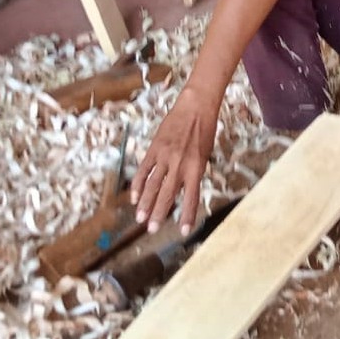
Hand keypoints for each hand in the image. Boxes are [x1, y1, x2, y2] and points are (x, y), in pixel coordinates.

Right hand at [131, 87, 219, 235]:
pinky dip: (138, 184)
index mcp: (196, 168)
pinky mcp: (154, 148)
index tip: (183, 231)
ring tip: (140, 218)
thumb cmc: (204, 131)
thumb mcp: (205, 155)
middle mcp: (180, 164)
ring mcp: (165, 156)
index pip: (191, 197)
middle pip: (167, 194)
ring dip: (145, 203)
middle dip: (159, 214)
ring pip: (152, 185)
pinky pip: (144, 170)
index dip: (186, 215)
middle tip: (152, 229)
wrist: (195, 107)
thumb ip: (193, 173)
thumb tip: (182, 191)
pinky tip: (135, 196)